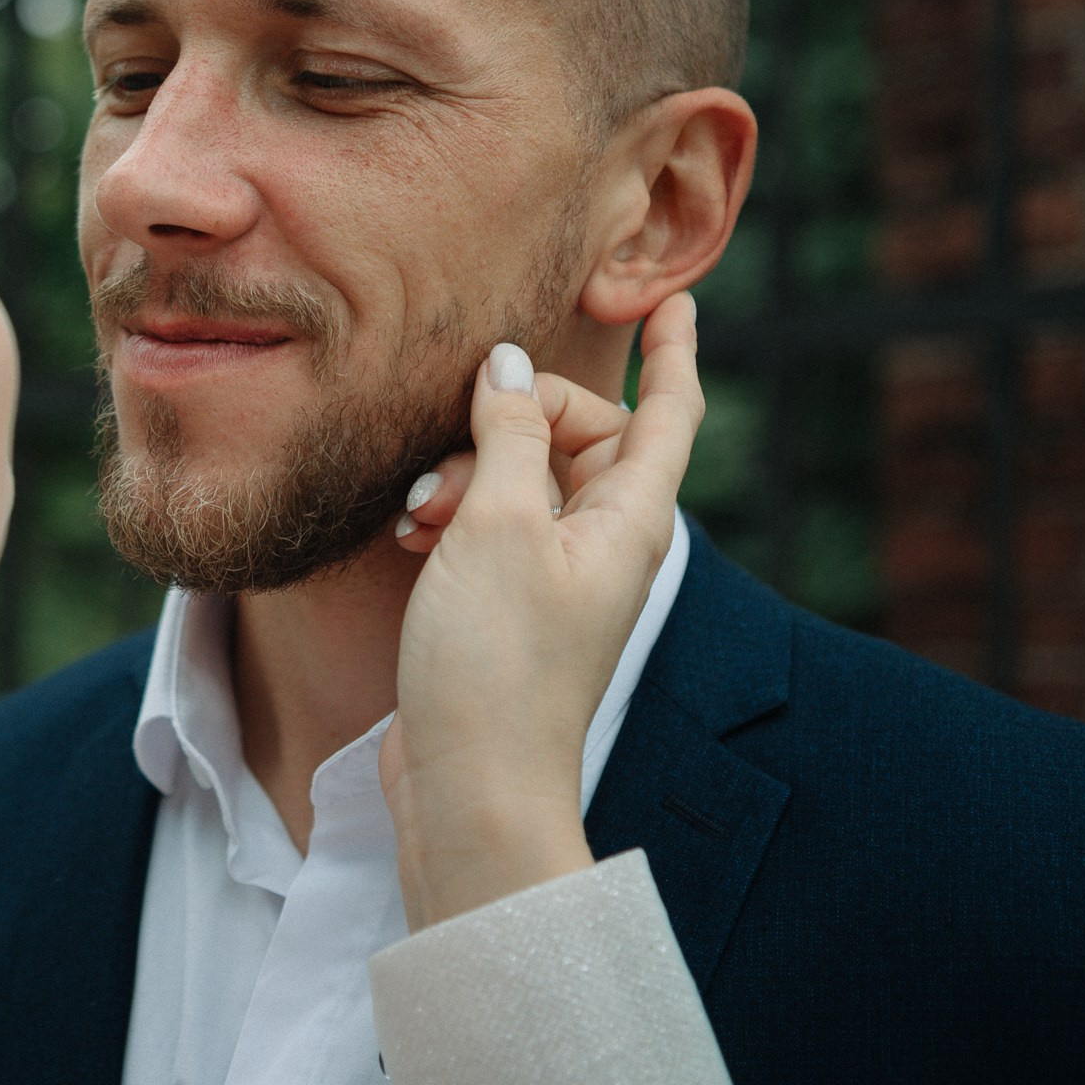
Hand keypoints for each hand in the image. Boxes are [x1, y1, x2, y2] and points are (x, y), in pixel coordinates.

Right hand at [378, 293, 704, 931]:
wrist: (471, 785)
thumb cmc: (495, 661)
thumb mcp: (497, 526)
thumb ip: (507, 434)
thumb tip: (511, 365)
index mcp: (631, 519)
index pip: (668, 413)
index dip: (675, 352)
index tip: (676, 299)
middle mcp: (605, 543)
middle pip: (580, 436)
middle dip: (513, 422)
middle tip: (450, 463)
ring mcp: (558, 577)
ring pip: (524, 479)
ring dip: (467, 472)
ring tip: (417, 512)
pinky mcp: (511, 606)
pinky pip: (491, 525)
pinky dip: (453, 514)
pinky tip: (408, 532)